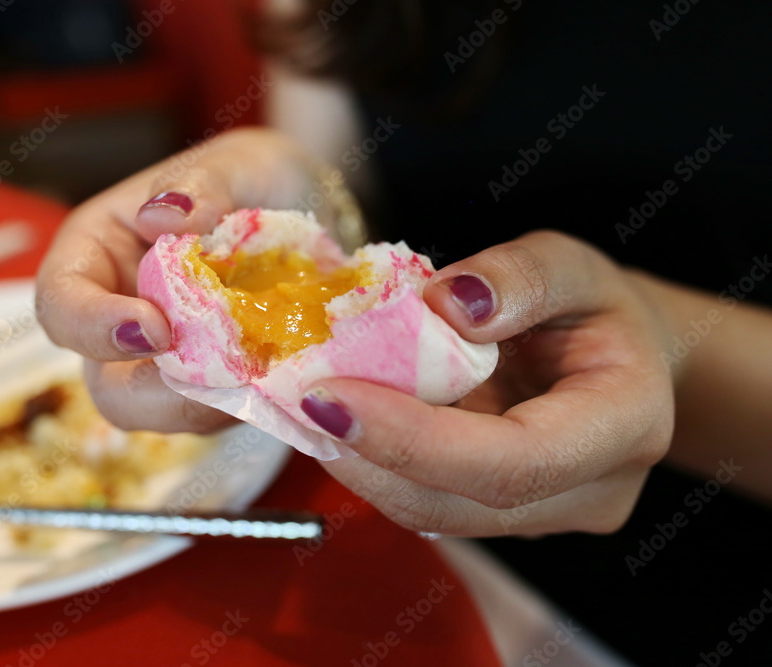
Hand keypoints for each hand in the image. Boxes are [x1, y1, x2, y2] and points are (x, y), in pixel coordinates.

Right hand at [36, 128, 325, 432]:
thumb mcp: (235, 164)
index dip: (93, 325)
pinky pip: (220, 413)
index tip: (155, 327)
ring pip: (166, 412)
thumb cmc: (254, 180)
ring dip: (213, 402)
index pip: (61, 302)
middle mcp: (124, 316)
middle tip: (215, 373)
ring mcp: (169, 361)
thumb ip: (203, 183)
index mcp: (99, 252)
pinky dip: (250, 402)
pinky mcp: (217, 386)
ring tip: (266, 366)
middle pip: (108, 385)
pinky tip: (285, 373)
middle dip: (155, 394)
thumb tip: (160, 213)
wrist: (313, 212)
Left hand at [304, 231, 676, 536]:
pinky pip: (428, 501)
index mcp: (625, 424)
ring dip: (361, 465)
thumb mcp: (573, 265)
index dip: (417, 438)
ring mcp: (545, 514)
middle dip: (369, 459)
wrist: (617, 359)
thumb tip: (446, 305)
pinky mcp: (501, 513)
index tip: (333, 396)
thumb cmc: (596, 310)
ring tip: (308, 407)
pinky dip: (375, 465)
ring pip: (436, 512)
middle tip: (299, 402)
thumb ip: (521, 278)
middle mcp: (591, 491)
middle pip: (464, 502)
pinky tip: (340, 420)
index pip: (517, 460)